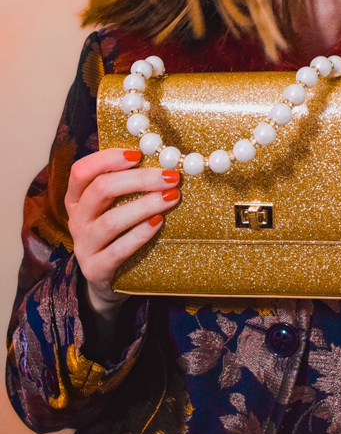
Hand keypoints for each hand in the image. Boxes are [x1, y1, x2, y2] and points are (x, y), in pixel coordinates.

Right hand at [66, 148, 180, 317]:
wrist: (108, 279)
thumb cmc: (118, 232)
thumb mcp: (113, 206)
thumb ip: (126, 183)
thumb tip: (161, 156)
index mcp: (77, 198)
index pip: (81, 170)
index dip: (108, 159)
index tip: (138, 154)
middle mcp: (76, 219)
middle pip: (100, 190)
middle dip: (139, 179)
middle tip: (171, 176)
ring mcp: (84, 246)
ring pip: (111, 221)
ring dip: (145, 205)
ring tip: (172, 197)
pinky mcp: (96, 269)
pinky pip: (118, 250)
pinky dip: (139, 235)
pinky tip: (158, 222)